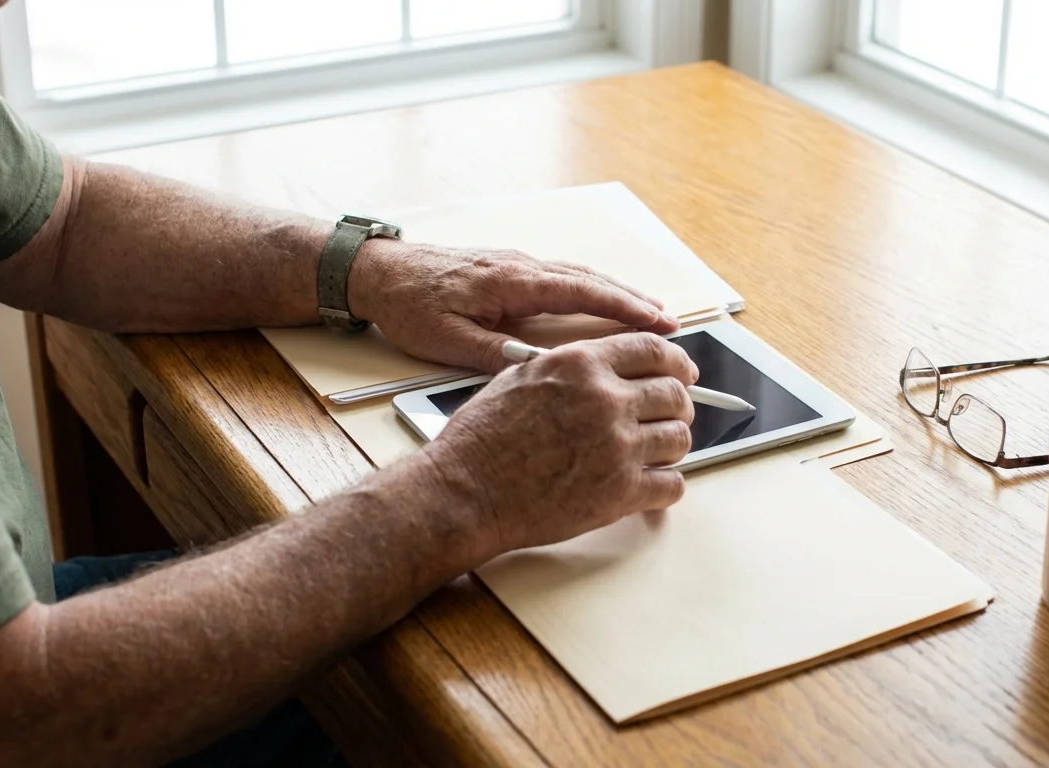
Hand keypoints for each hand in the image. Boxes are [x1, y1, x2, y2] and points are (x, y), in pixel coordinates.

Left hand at [347, 238, 680, 371]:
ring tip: (650, 312)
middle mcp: (521, 266)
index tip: (660, 321)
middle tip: (672, 322)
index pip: (583, 294)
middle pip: (592, 280)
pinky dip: (592, 289)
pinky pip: (563, 276)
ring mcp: (517, 264)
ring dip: (617, 293)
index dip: (626, 309)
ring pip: (579, 276)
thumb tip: (537, 371)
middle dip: (635, 300)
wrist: (376, 273)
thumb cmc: (408, 305)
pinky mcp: (508, 269)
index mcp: (512, 281)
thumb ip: (496, 356)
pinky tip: (601, 300)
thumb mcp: (447, 341)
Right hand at [424, 333, 698, 554]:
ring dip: (673, 445)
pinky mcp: (619, 493)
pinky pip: (672, 486)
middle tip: (673, 416)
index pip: (654, 350)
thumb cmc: (481, 439)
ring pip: (679, 439)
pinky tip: (652, 486)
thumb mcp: (520, 376)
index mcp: (582, 365)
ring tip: (658, 453)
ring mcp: (617, 447)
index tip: (683, 373)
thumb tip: (604, 368)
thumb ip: (569, 368)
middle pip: (674, 394)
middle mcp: (606, 400)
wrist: (465, 491)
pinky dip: (667, 487)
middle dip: (679, 405)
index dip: (677, 362)